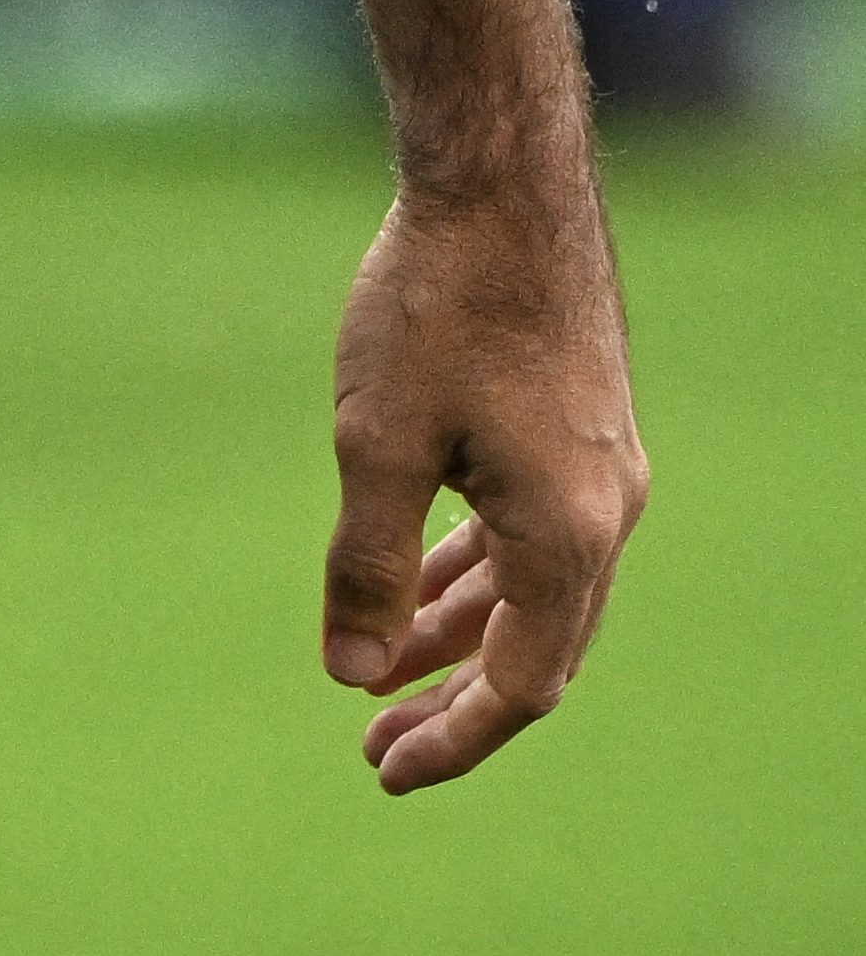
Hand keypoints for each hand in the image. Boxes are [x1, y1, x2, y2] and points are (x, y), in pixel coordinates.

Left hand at [322, 178, 647, 792]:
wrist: (500, 185)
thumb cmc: (435, 307)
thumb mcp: (375, 444)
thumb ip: (367, 567)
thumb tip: (351, 675)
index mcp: (566, 536)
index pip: (519, 685)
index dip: (452, 738)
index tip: (382, 770)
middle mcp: (604, 515)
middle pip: (534, 648)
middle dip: (454, 698)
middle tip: (375, 743)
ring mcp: (600, 470)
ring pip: (530, 587)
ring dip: (460, 628)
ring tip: (381, 667)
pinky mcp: (580, 427)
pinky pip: (531, 529)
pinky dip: (475, 564)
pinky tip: (423, 572)